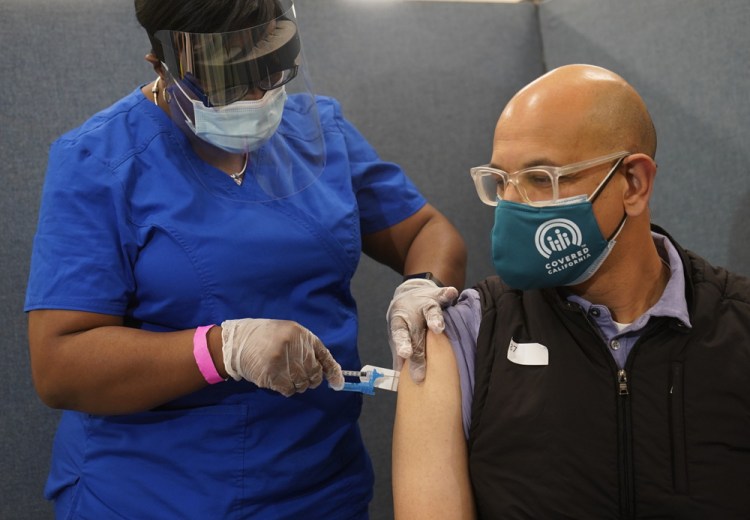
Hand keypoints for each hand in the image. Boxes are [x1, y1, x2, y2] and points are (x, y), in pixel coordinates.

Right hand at [221, 318, 343, 396]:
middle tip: (298, 374)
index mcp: (300, 334)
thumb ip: (309, 349)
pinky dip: (286, 388)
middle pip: (314, 374)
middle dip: (310, 379)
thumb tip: (330, 374)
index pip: (324, 356)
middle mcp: (293, 347)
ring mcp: (282, 362)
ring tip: (284, 373)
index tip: (338, 384)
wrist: (237, 342)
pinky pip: (288, 390)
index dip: (332, 371)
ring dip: (296, 384)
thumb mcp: (289, 334)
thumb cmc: (266, 337)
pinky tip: (277, 378)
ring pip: (302, 384)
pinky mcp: (271, 376)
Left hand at [387, 279, 457, 382]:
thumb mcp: (400, 332)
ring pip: (430, 312)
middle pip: (416, 331)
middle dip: (419, 345)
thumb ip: (399, 351)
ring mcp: (424, 304)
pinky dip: (447, 294)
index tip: (405, 354)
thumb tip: (399, 372)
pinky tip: (452, 293)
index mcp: (400, 322)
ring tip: (437, 327)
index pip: (400, 335)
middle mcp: (412, 314)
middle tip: (419, 355)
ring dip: (433, 319)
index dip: (402, 344)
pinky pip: (442, 295)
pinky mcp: (436, 296)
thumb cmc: (406, 320)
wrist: (410, 293)